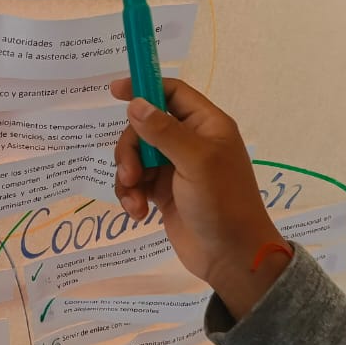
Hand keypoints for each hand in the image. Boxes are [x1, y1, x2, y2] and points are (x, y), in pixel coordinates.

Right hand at [111, 77, 286, 318]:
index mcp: (206, 125)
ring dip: (128, 177)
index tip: (115, 91)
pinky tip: (137, 213)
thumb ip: (163, 131)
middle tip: (130, 174)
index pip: (172, 93)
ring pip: (136, 156)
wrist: (230, 256)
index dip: (144, 88)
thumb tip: (135, 103)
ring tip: (134, 201)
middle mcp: (191, 142)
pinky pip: (136, 182)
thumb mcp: (195, 162)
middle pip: (145, 127)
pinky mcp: (163, 192)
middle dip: (130, 149)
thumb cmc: (221, 203)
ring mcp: (175, 168)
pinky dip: (131, 195)